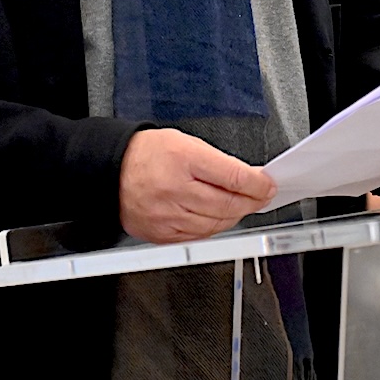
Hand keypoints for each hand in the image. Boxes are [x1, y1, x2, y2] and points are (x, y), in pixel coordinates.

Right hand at [119, 129, 276, 243]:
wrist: (110, 171)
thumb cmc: (147, 153)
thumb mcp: (185, 142)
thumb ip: (217, 162)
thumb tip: (247, 178)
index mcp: (182, 159)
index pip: (232, 176)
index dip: (257, 184)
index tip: (268, 185)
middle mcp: (174, 189)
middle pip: (227, 203)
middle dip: (252, 202)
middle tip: (261, 197)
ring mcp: (167, 215)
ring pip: (216, 224)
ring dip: (235, 216)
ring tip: (241, 206)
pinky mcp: (161, 234)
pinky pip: (198, 237)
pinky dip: (214, 228)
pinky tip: (218, 218)